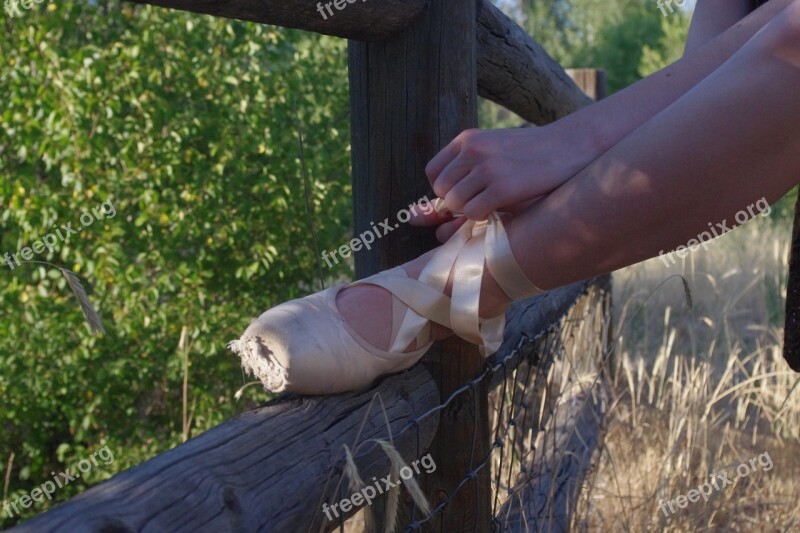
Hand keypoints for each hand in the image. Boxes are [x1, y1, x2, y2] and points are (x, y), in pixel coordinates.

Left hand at [424, 124, 599, 220]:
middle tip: (483, 200)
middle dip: (457, 203)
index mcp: (468, 139)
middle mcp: (473, 150)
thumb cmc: (530, 156)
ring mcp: (487, 168)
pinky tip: (503, 207)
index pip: (433, 173)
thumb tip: (417, 216)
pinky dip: (484, 217)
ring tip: (496, 202)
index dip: (446, 189)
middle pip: (441, 192)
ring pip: (454, 204)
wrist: (572, 147)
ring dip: (471, 211)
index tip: (467, 192)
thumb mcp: (493, 153)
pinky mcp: (503, 188)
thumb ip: (461, 176)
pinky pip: (473, 213)